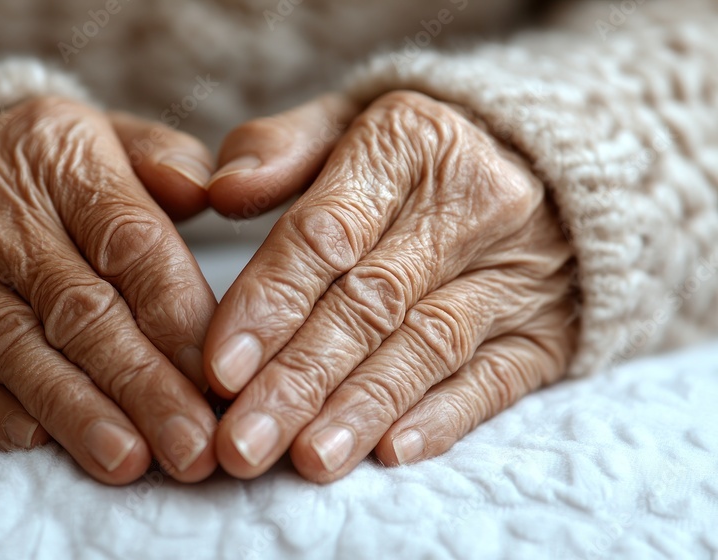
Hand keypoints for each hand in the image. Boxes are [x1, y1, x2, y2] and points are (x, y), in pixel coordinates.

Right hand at [0, 97, 218, 483]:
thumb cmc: (29, 163)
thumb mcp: (100, 134)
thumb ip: (167, 160)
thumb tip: (214, 195)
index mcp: (60, 157)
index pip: (132, 244)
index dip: (179, 320)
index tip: (222, 382)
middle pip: (81, 310)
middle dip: (145, 387)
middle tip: (193, 448)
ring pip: (17, 350)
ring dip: (79, 413)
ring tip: (131, 463)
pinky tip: (42, 443)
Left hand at [204, 91, 576, 481]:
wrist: (553, 160)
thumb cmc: (412, 156)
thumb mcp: (345, 121)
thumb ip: (279, 149)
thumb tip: (221, 190)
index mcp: (408, 142)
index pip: (327, 233)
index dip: (271, 303)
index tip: (220, 367)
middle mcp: (471, 204)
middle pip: (372, 302)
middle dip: (300, 379)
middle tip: (242, 443)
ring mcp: (517, 271)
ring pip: (429, 346)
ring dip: (362, 408)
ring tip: (306, 460)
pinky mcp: (545, 328)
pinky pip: (498, 376)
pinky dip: (444, 418)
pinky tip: (391, 453)